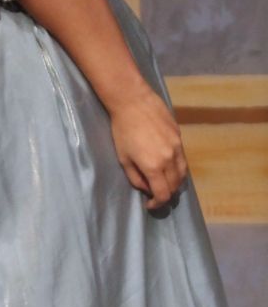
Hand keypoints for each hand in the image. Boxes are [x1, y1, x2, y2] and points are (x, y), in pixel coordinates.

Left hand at [109, 88, 186, 209]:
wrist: (133, 102)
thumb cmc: (122, 131)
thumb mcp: (123, 159)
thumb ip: (136, 178)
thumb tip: (147, 189)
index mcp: (153, 166)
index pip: (163, 194)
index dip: (158, 204)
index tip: (150, 204)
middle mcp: (170, 159)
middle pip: (176, 186)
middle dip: (166, 194)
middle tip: (156, 195)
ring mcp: (178, 147)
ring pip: (183, 173)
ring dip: (175, 182)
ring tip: (163, 182)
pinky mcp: (180, 137)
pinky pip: (183, 159)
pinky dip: (177, 168)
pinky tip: (168, 166)